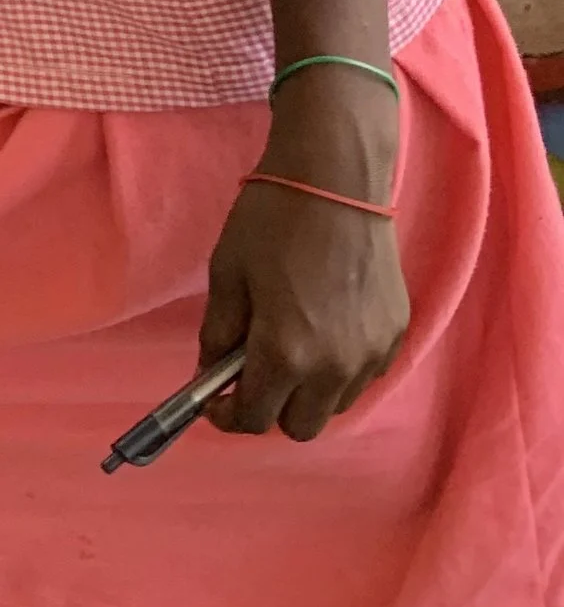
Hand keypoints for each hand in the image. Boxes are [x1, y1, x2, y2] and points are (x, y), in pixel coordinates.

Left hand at [199, 73, 408, 439]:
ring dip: (307, 392)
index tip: (216, 398)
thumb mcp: (228, 272)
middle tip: (253, 372)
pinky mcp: (395, 336)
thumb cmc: (271, 220)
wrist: (337, 180)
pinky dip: (339, 369)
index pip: (255, 419)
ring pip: (333, 405)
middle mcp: (334, 367)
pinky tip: (325, 328)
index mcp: (285, 353)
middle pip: (299, 426)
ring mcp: (371, 355)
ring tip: (292, 345)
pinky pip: (361, 376)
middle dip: (271, 408)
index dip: (229, 414)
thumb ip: (218, 332)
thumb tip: (212, 371)